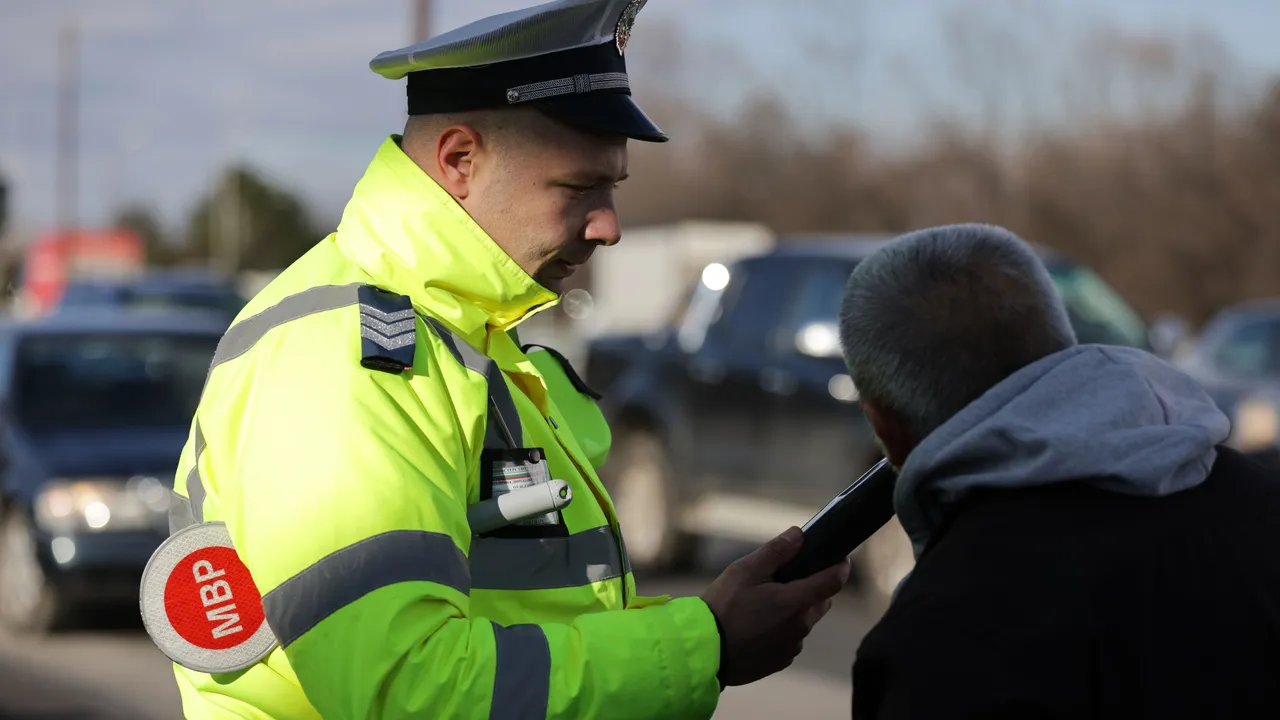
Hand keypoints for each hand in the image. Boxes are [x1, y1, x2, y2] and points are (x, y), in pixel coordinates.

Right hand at [700, 526, 850, 687]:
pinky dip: (783, 630)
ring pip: (805, 621)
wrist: (704, 651)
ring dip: (796, 610)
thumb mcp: (745, 571)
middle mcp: (800, 626)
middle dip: (813, 588)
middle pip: (820, 601)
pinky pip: (791, 639)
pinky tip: (758, 626)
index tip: (841, 558)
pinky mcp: (781, 661)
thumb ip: (775, 551)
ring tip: (765, 605)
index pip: (833, 582)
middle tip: (787, 580)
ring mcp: (791, 646)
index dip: (840, 567)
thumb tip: (799, 534)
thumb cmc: (723, 607)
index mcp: (795, 602)